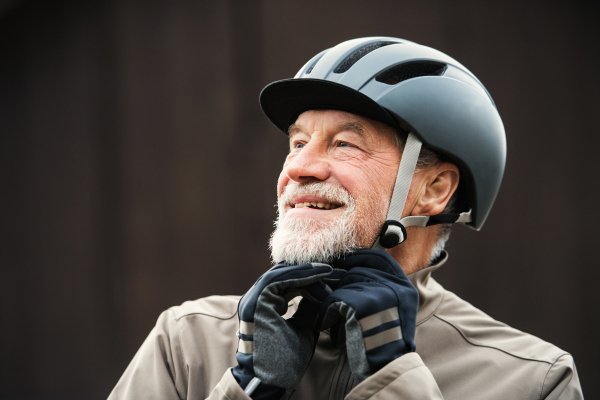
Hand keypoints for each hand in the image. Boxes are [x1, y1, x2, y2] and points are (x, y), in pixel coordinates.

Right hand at [232, 262, 338, 398]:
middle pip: (284, 274)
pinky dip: (299, 275)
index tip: (333, 277)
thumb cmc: (286, 361)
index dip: (309, 277)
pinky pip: (278, 280)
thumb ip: (308, 308)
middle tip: (335, 270)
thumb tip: (323, 291)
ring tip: (329, 270)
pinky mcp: (255, 302)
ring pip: (281, 273)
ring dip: (306, 271)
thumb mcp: (303, 327)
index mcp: (264, 304)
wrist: (271, 381)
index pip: (287, 282)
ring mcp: (252, 300)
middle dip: (310, 271)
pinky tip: (319, 275)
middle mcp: (255, 299)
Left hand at [317, 249, 418, 382]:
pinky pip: (335, 298)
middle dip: (339, 280)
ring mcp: (381, 295)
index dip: (359, 257)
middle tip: (325, 289)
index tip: (342, 261)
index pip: (380, 258)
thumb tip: (350, 268)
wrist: (385, 368)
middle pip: (358, 271)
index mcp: (405, 287)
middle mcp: (396, 287)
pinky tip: (324, 324)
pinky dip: (326, 311)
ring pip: (345, 283)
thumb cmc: (382, 342)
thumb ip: (379, 288)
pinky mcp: (363, 305)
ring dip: (332, 299)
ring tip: (329, 313)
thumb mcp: (391, 311)